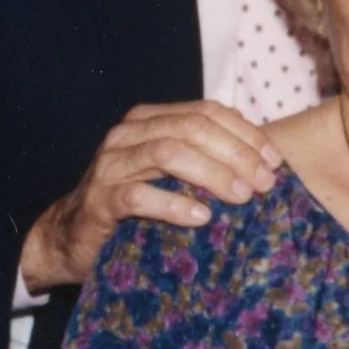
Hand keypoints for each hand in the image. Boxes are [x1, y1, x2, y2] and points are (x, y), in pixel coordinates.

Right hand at [20, 100, 283, 290]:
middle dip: (236, 153)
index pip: (205, 112)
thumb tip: (265, 161)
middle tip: (265, 183)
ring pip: (167, 153)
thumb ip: (206, 160)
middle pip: (191, 129)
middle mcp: (128, 135)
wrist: (73, 236)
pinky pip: (138, 196)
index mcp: (149, 121)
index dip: (245, 132)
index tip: (275, 160)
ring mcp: (110, 165)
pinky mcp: (99, 200)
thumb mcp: (172, 175)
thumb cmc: (136, 204)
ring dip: (212, 174)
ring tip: (242, 196)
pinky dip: (174, 204)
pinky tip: (202, 218)